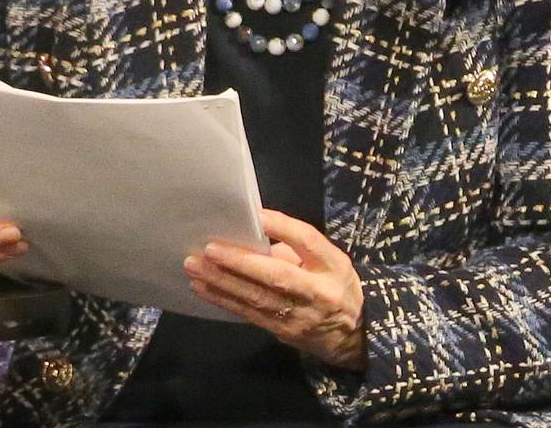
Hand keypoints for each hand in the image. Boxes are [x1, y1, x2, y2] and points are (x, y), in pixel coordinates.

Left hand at [184, 208, 364, 370]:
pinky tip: (202, 288)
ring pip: (255, 298)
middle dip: (239, 262)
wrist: (355, 335)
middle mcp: (316, 292)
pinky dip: (223, 300)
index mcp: (331, 266)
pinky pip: (248, 314)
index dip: (284, 228)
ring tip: (194, 266)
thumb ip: (297, 245)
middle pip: (275, 276)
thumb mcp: (329, 260)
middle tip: (208, 248)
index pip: (308, 243)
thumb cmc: (335, 284)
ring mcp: (298, 316)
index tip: (257, 215)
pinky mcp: (282, 332)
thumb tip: (254, 229)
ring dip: (221, 282)